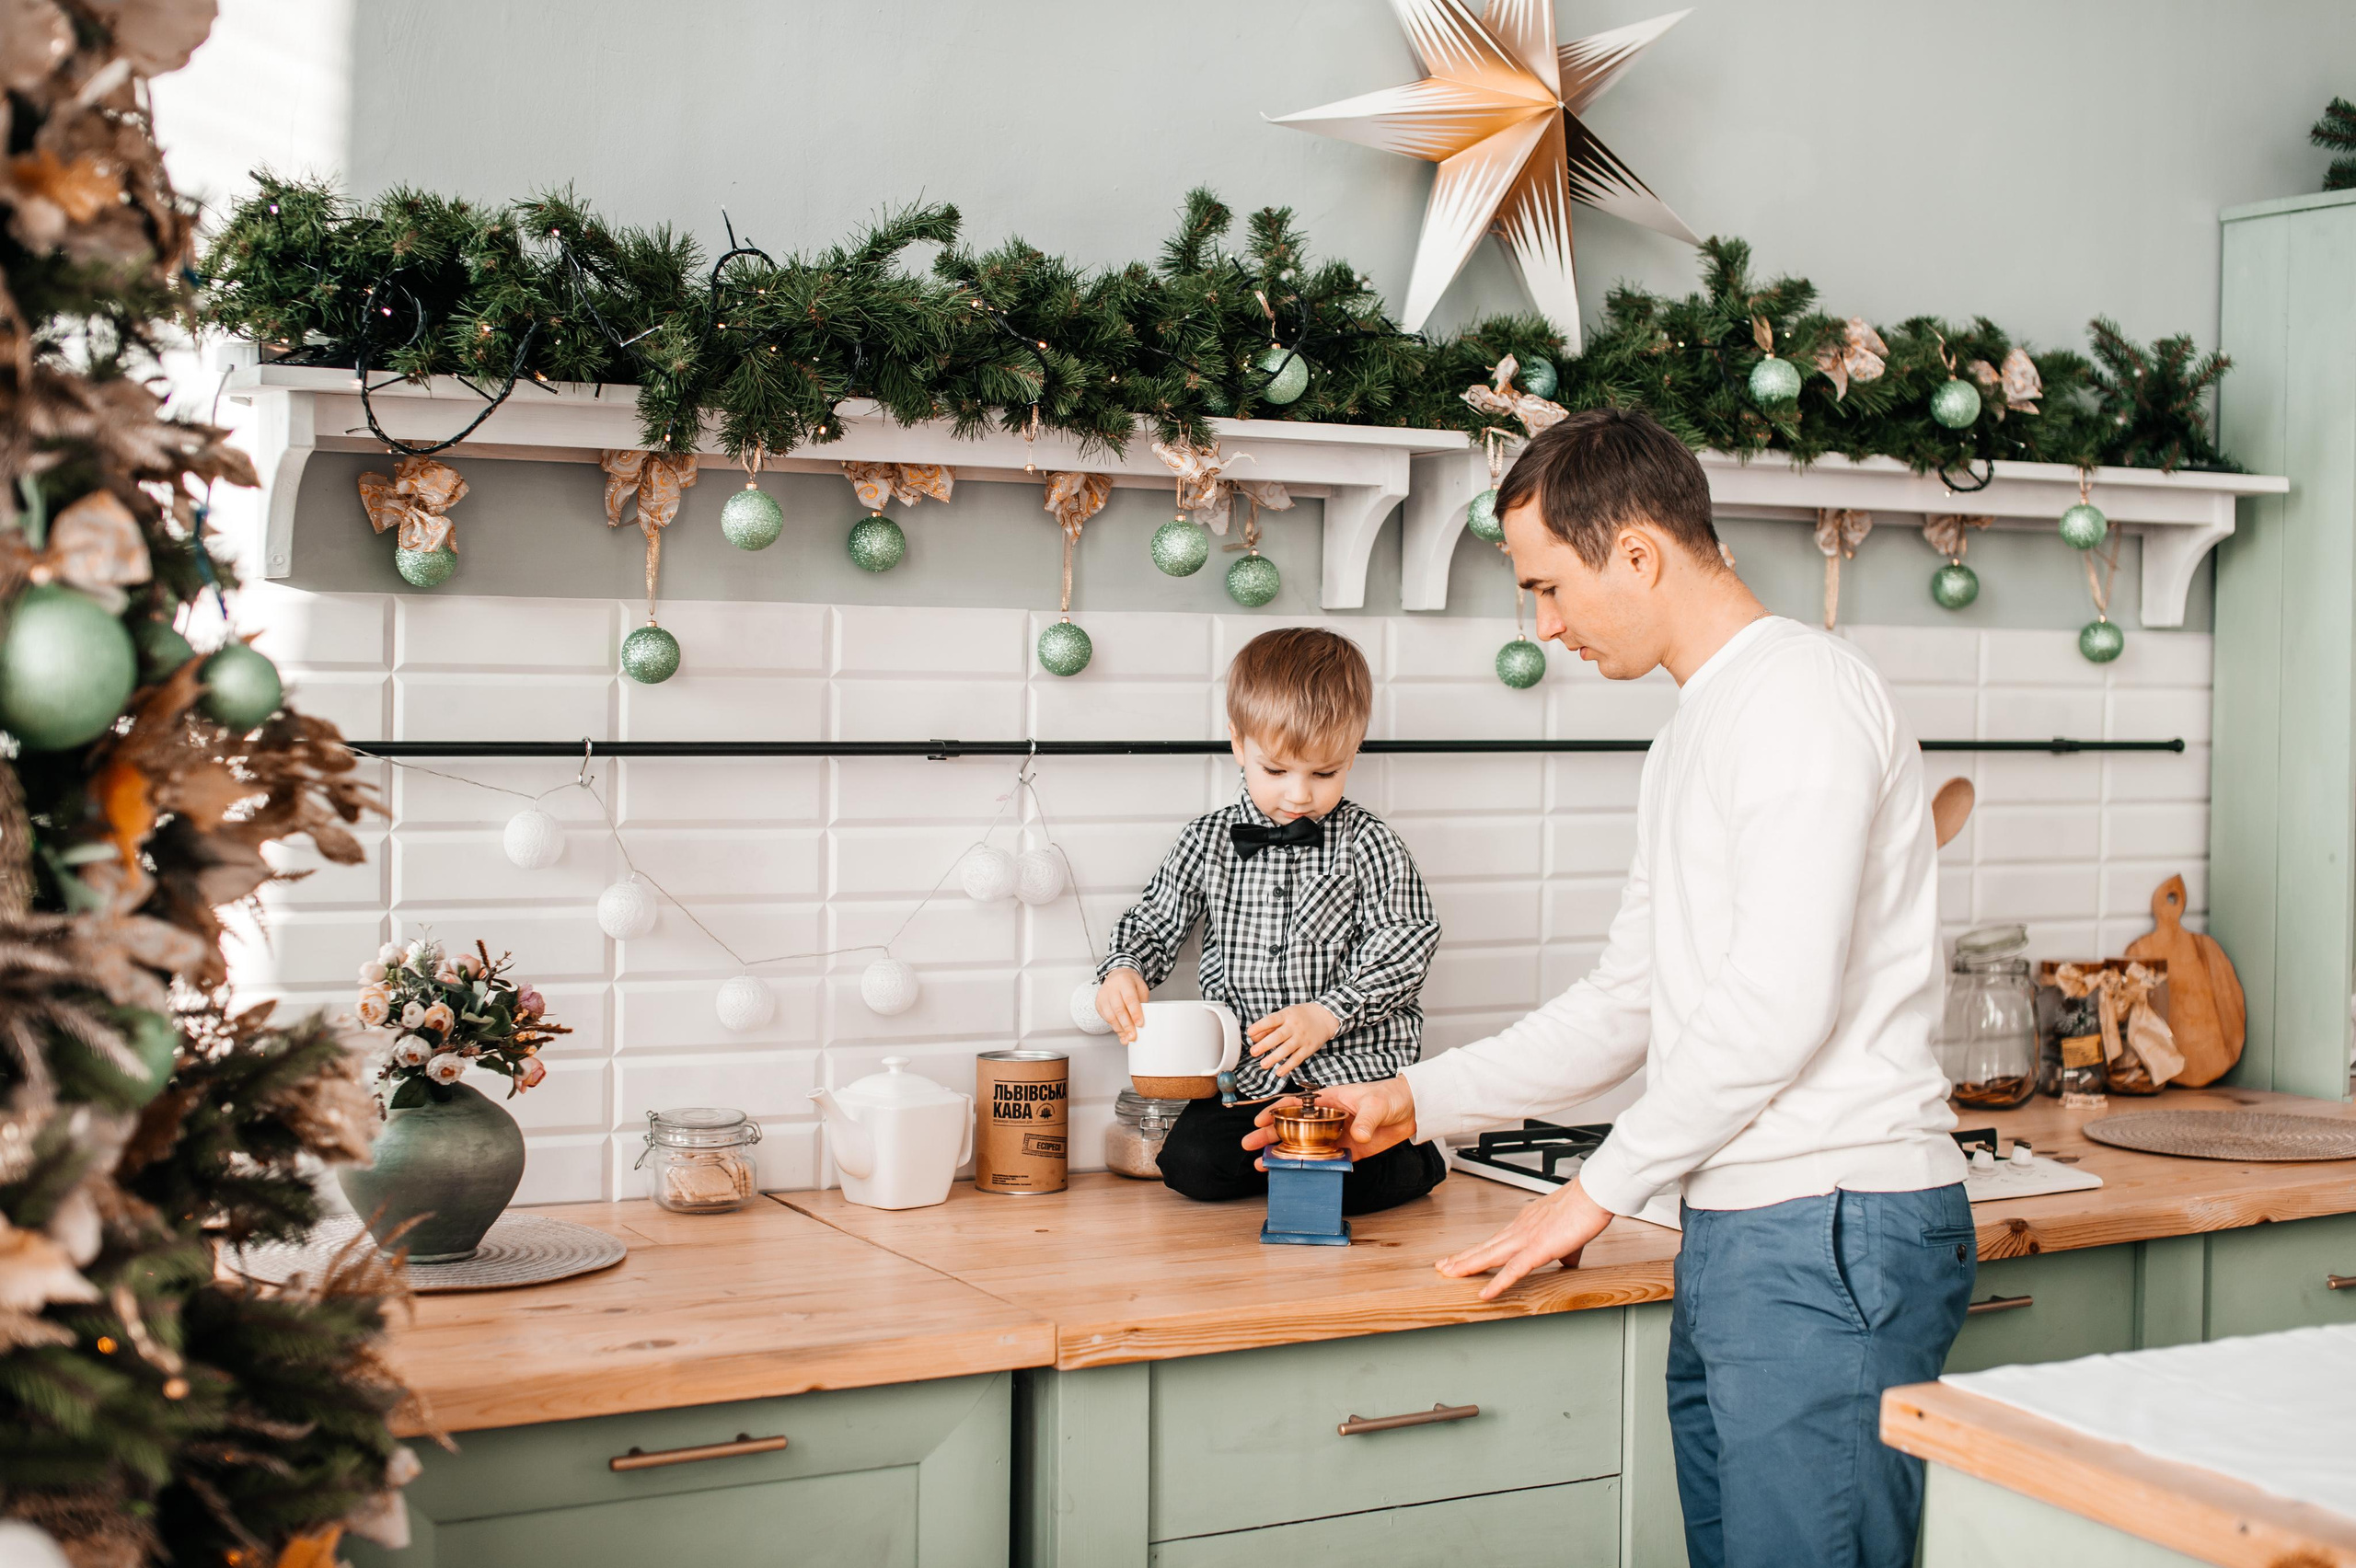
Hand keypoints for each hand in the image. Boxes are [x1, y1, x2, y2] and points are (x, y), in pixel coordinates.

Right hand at [1096, 969, 1148, 1042]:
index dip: (1135, 1013)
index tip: (1140, 1024)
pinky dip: (1114, 1027)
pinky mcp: (1098, 1004)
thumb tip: (1141, 1022)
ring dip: (1120, 1029)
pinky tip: (1120, 1032)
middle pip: (1119, 1009)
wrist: (1117, 976)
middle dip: (1127, 1025)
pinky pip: (1105, 1018)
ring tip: (1127, 1038)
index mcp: (1124, 982)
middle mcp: (1111, 988)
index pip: (1130, 999)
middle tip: (1133, 1036)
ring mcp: (1103, 996)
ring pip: (1110, 1016)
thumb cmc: (1130, 983)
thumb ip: (1142, 1003)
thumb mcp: (1141, 988)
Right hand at [1242, 1077, 1417, 1164]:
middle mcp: (1326, 1119)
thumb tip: (1359, 1135)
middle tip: (1249, 1146)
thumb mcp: (1375, 1103)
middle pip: (1292, 1128)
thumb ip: (1366, 1119)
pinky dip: (1312, 1168)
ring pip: (1304, 1147)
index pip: (1294, 1105)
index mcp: (1327, 1100)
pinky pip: (1326, 1161)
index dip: (1274, 1112)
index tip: (1258, 1122)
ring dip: (1285, 1156)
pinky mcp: (1348, 1151)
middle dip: (1269, 1137)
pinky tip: (1298, 1175)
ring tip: (1263, 1165)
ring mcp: (1335, 1136)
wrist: (1411, 1110)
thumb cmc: (1389, 1096)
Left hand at [1246, 1002, 1339, 1077]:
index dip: (1260, 1026)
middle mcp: (1294, 1026)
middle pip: (1278, 1036)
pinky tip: (1279, 1072)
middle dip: (1265, 1045)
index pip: (1272, 1020)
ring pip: (1287, 1049)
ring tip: (1263, 1064)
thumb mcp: (1285, 1014)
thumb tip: (1254, 1038)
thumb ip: (1269, 1026)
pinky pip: (1297, 1059)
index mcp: (1286, 1015)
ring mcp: (1302, 1038)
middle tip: (1253, 1052)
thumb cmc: (1299, 1016)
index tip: (1250, 1032)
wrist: (1324, 1017)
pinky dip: (1288, 1066)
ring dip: (1274, 1057)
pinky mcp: (1308, 1048)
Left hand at [1437, 1178, 1614, 1300]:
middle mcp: (1520, 1229)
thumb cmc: (1584, 1209)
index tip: (1464, 1257)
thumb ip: (1565, 1250)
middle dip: (1463, 1258)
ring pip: (1490, 1256)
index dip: (1478, 1250)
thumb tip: (1568, 1260)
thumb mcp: (1570, 1235)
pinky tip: (1485, 1294)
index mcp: (1526, 1224)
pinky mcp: (1537, 1249)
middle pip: (1485, 1247)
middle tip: (1443, 1266)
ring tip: (1449, 1274)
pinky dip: (1497, 1283)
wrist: (1593, 1196)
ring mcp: (1525, 1239)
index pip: (1496, 1240)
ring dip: (1468, 1266)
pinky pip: (1513, 1270)